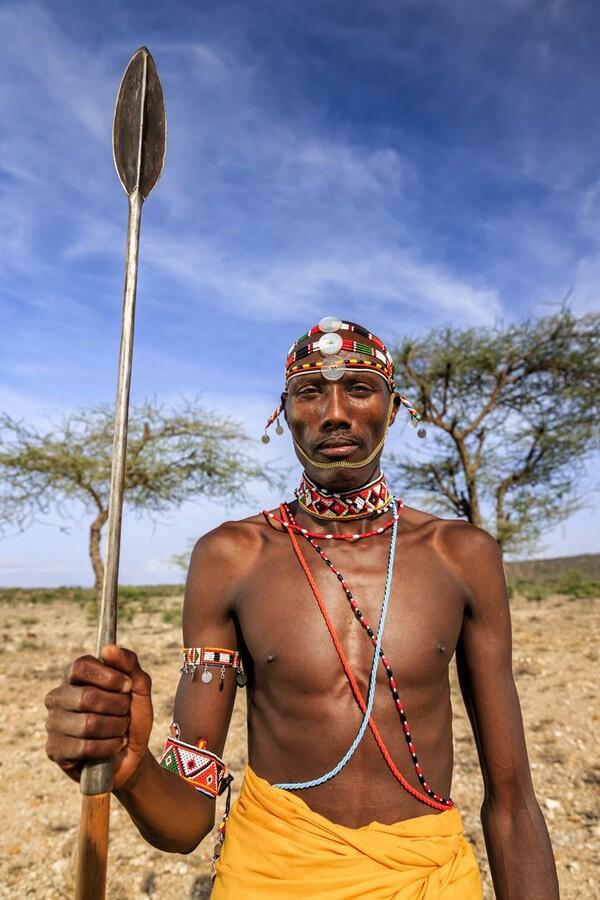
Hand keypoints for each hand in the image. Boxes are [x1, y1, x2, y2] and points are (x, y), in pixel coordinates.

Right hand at [44, 645, 152, 789]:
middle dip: (117, 707)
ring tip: (120, 730)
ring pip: (87, 724)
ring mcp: (53, 723)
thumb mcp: (139, 687)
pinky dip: (108, 747)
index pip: (81, 666)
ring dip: (115, 728)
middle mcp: (58, 696)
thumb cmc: (133, 716)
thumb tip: (108, 648)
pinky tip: (113, 746)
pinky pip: (84, 747)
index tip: (127, 686)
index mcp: (75, 677)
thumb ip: (129, 664)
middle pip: (86, 697)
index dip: (109, 677)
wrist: (133, 754)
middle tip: (125, 713)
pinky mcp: (54, 749)